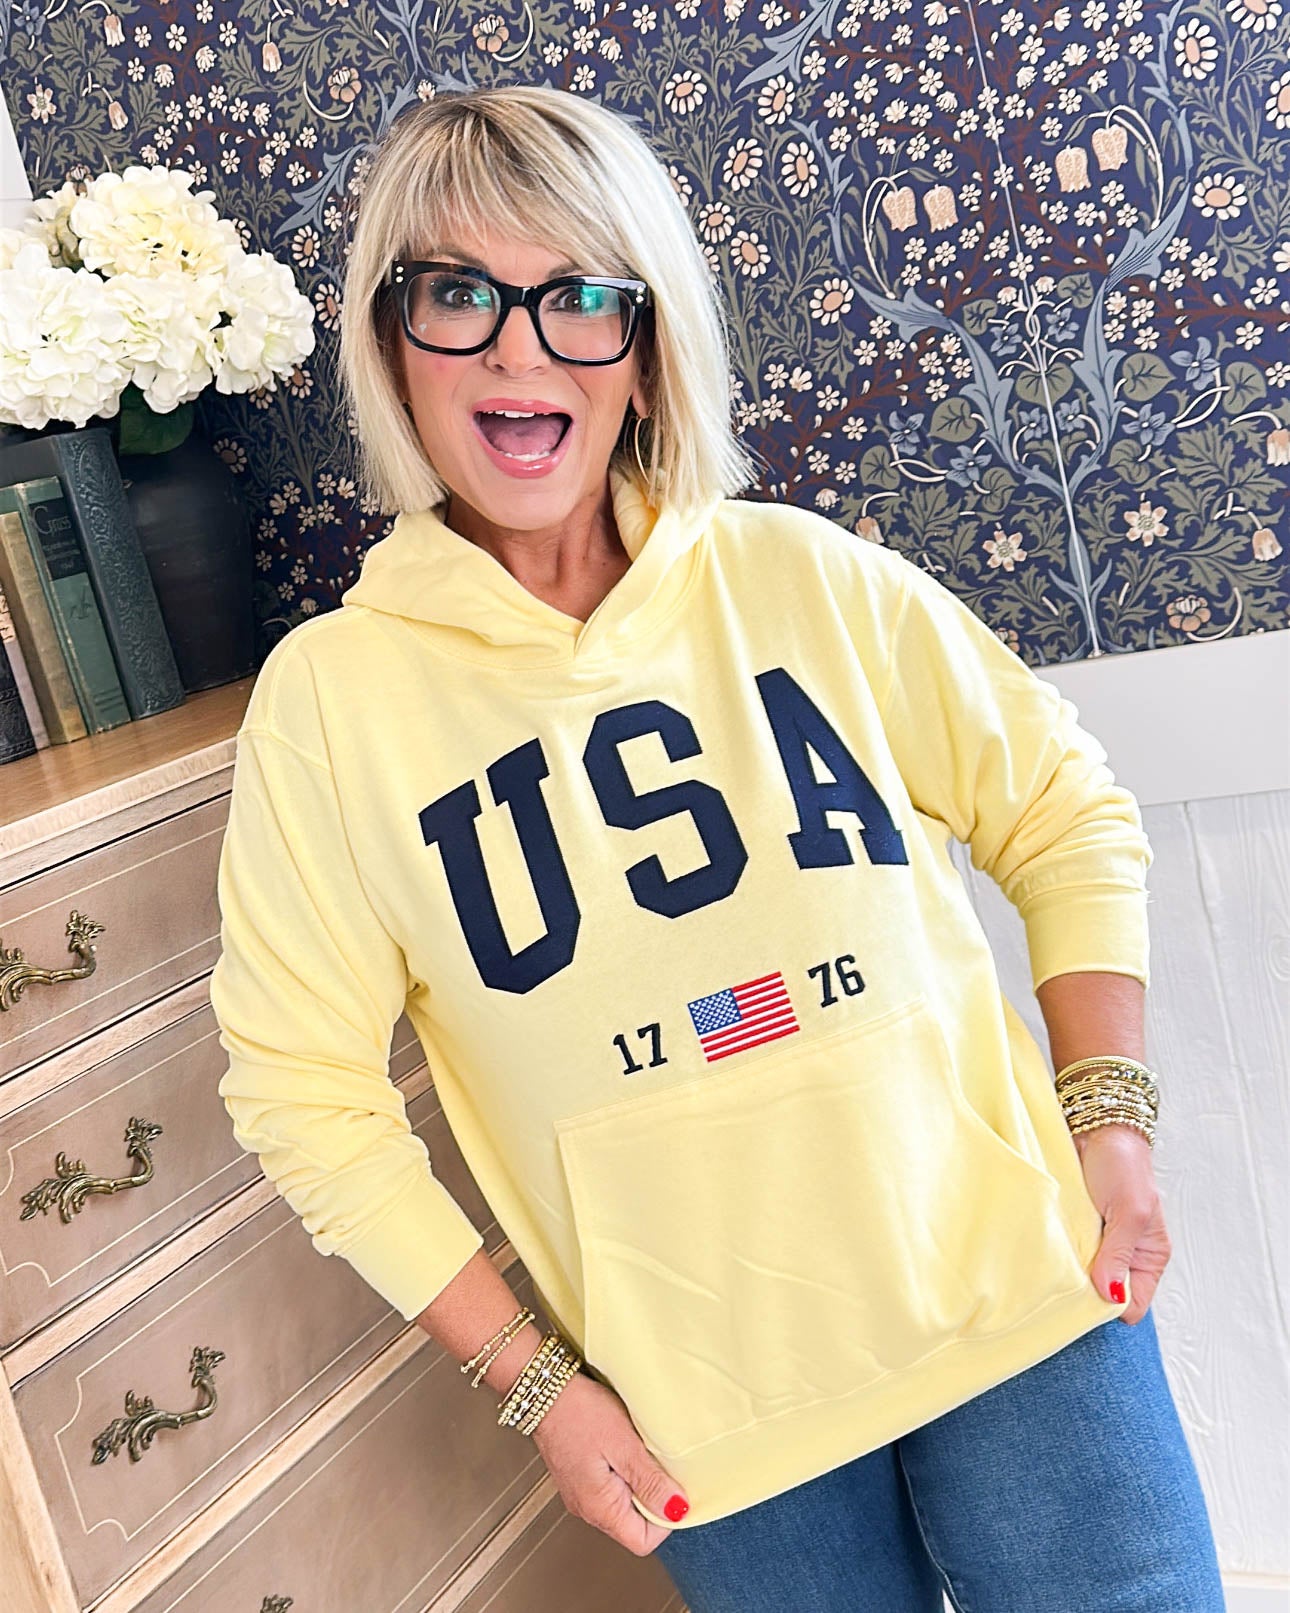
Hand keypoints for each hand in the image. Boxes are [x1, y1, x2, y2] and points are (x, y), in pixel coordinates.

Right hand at [530, 1369, 688, 1555]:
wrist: (544, 1390)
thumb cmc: (578, 1412)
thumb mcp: (624, 1444)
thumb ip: (650, 1481)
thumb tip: (676, 1509)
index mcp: (599, 1508)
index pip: (642, 1541)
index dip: (665, 1519)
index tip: (674, 1489)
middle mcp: (587, 1508)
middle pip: (633, 1525)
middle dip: (652, 1497)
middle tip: (655, 1462)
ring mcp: (582, 1494)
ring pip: (623, 1504)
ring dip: (638, 1482)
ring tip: (637, 1451)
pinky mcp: (580, 1477)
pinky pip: (611, 1487)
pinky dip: (623, 1471)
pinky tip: (623, 1447)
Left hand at [1074, 1123, 1170, 1323]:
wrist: (1095, 1128)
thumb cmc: (1124, 1165)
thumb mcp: (1130, 1211)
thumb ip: (1119, 1254)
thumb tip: (1111, 1295)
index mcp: (1147, 1258)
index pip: (1133, 1304)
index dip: (1111, 1305)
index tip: (1089, 1293)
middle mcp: (1122, 1256)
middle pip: (1102, 1295)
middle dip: (1085, 1290)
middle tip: (1067, 1275)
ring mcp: (1095, 1244)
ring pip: (1079, 1277)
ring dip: (1066, 1269)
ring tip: (1056, 1255)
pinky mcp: (1072, 1230)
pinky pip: (1062, 1253)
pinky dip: (1054, 1251)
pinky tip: (1047, 1243)